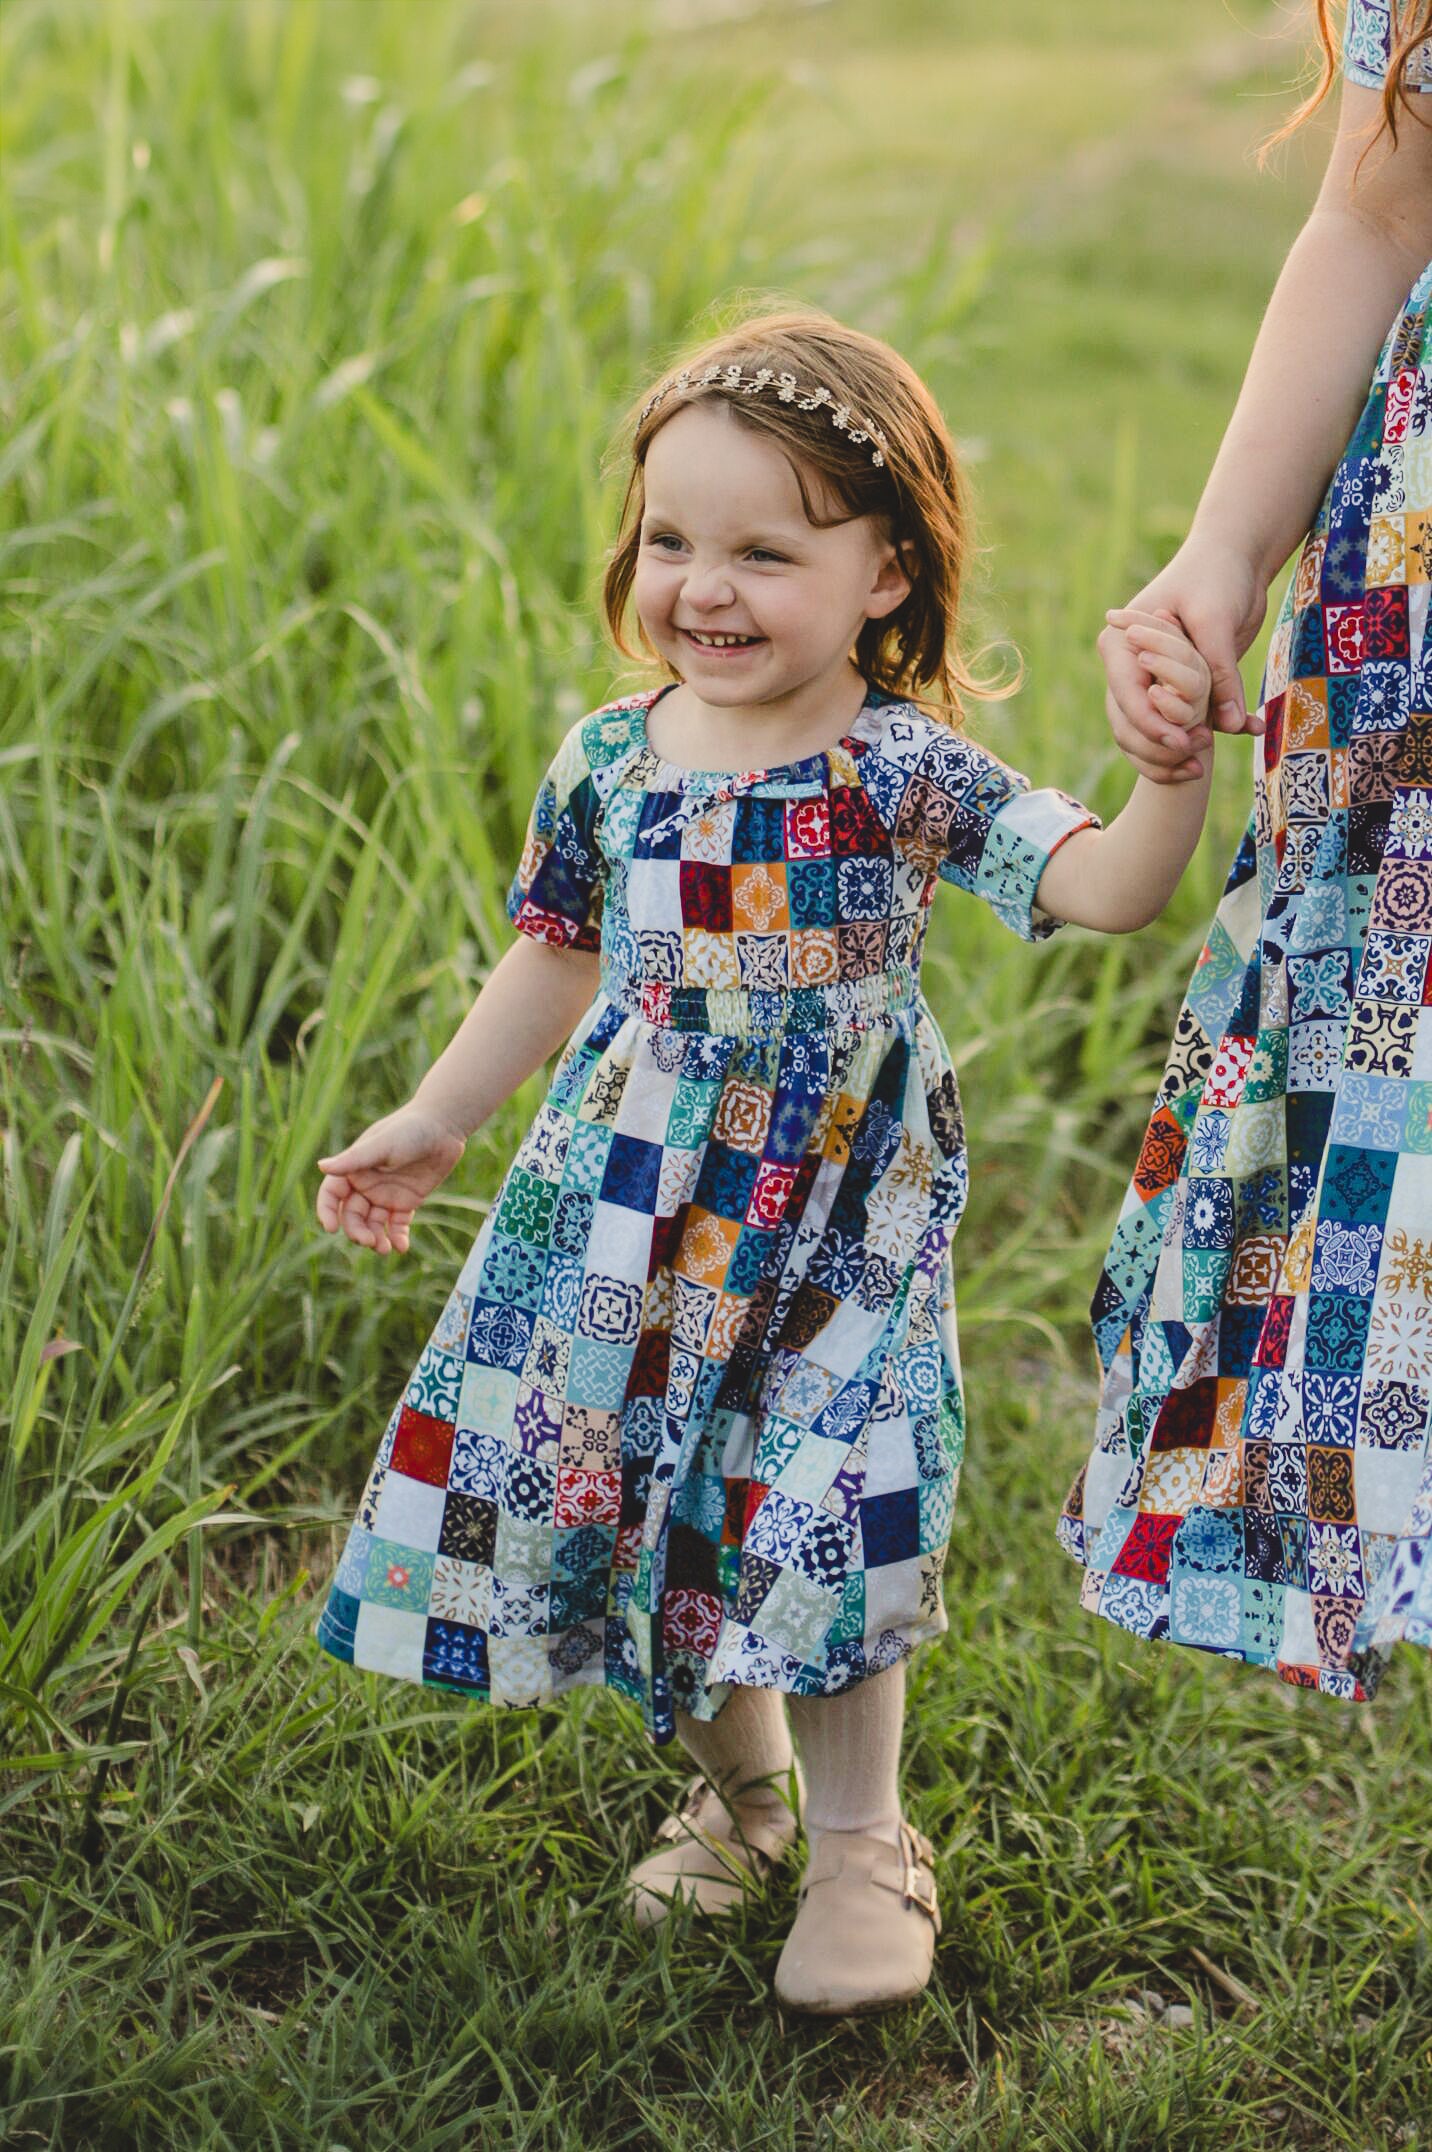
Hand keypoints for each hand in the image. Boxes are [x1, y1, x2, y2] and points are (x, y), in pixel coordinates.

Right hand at [316, 1106, 466, 1253]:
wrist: (443, 1128)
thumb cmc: (408, 1130)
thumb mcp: (381, 1145)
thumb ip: (354, 1159)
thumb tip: (321, 1166)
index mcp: (353, 1169)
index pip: (331, 1194)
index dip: (327, 1211)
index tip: (331, 1228)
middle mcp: (366, 1185)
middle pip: (352, 1215)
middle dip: (357, 1231)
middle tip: (369, 1242)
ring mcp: (385, 1195)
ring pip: (373, 1224)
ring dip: (376, 1239)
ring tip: (385, 1250)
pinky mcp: (406, 1202)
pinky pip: (397, 1225)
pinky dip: (397, 1237)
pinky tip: (401, 1247)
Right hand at [1100, 539, 1267, 783]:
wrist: (1235, 557)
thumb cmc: (1216, 576)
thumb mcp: (1216, 621)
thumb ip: (1220, 673)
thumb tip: (1231, 726)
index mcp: (1122, 643)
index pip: (1127, 696)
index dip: (1152, 725)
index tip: (1183, 744)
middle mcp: (1131, 666)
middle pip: (1131, 724)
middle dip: (1161, 747)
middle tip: (1196, 761)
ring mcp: (1154, 678)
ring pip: (1153, 731)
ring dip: (1177, 752)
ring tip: (1203, 766)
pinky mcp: (1180, 686)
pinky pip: (1185, 720)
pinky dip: (1207, 733)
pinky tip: (1245, 732)